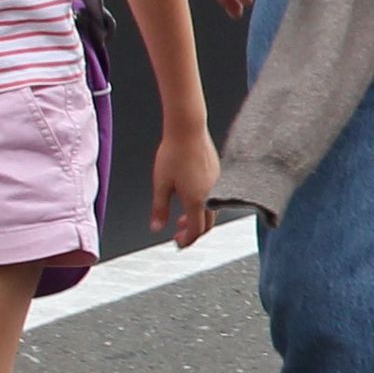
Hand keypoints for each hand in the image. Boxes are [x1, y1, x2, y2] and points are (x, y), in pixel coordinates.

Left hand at [153, 123, 218, 247]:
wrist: (188, 128)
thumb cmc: (174, 153)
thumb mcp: (161, 184)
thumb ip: (159, 209)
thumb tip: (156, 227)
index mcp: (196, 200)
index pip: (195, 230)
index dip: (186, 240)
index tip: (178, 243)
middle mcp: (211, 194)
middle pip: (207, 224)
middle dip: (193, 232)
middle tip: (179, 234)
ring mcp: (217, 183)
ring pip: (211, 210)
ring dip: (197, 217)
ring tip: (182, 217)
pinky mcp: (217, 173)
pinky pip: (214, 196)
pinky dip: (202, 204)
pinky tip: (189, 196)